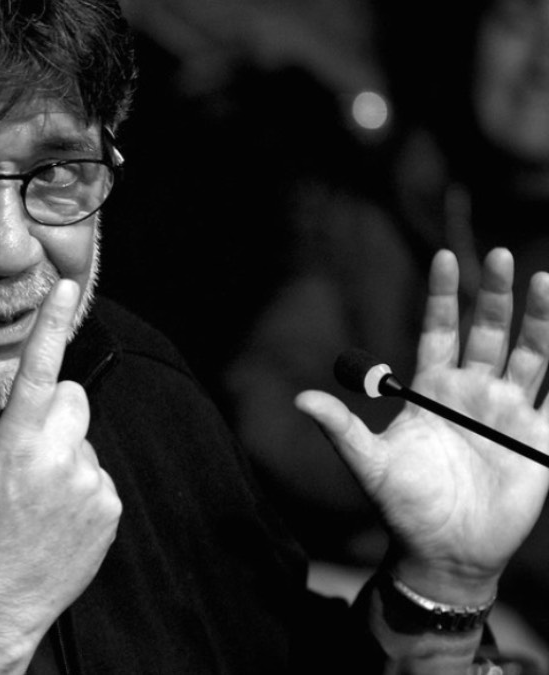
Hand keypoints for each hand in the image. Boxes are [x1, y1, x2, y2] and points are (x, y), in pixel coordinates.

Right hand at [0, 279, 120, 662]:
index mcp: (15, 445)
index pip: (38, 370)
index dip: (51, 323)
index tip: (67, 286)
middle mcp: (59, 459)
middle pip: (71, 398)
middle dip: (48, 410)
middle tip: (20, 448)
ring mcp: (90, 486)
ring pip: (83, 438)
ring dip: (63, 451)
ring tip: (33, 493)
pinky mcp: (109, 509)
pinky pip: (97, 474)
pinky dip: (78, 484)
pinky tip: (53, 513)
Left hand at [296, 248, 548, 600]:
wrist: (444, 552)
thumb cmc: (403, 506)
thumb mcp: (370, 465)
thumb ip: (341, 429)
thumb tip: (299, 401)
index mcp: (433, 391)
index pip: (439, 331)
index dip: (442, 296)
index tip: (443, 255)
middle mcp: (472, 393)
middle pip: (487, 333)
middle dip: (494, 296)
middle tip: (502, 255)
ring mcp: (507, 412)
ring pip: (530, 355)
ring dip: (538, 321)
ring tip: (544, 280)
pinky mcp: (536, 440)